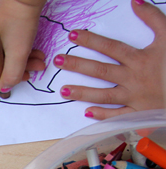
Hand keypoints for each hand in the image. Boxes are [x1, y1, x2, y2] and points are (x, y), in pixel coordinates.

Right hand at [0, 0, 46, 93]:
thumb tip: (5, 87)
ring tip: (37, 61)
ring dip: (17, 64)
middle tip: (30, 71)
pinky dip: (13, 53)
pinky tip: (31, 52)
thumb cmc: (20, 17)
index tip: (10, 80)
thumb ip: (12, 75)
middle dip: (10, 73)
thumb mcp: (19, 51)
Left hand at [54, 0, 165, 119]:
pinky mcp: (139, 113)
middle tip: (57, 61)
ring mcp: (135, 97)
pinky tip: (86, 112)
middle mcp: (134, 78)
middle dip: (78, 65)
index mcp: (140, 59)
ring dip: (82, 93)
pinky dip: (103, 115)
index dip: (91, 40)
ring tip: (63, 90)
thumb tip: (136, 1)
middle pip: (101, 71)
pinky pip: (118, 115)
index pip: (110, 47)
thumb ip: (153, 18)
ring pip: (104, 95)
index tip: (73, 35)